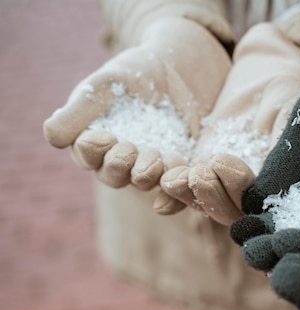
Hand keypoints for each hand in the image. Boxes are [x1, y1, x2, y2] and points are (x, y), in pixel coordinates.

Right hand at [43, 17, 229, 192]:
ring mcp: (151, 168)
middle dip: (119, 165)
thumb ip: (79, 110)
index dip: (92, 150)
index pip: (87, 155)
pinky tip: (181, 176)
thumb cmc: (134, 74)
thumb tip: (52, 137)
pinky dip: (177, 184)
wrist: (180, 70)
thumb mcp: (105, 84)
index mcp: (94, 144)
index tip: (102, 137)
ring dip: (147, 173)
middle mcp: (120, 163)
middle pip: (113, 176)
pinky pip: (177, 184)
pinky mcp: (180, 168)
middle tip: (128, 150)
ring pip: (144, 181)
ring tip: (154, 159)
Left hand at [155, 22, 299, 223]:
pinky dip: (173, 188)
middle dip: (210, 195)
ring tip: (172, 178)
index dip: (238, 190)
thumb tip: (273, 185)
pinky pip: (186, 185)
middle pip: (228, 210)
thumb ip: (283, 148)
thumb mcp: (289, 116)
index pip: (257, 203)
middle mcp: (249, 189)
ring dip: (187, 193)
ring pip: (204, 201)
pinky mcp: (201, 166)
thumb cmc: (286, 95)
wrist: (265, 76)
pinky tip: (162, 180)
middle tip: (199, 172)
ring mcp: (223, 181)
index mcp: (276, 183)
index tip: (222, 161)